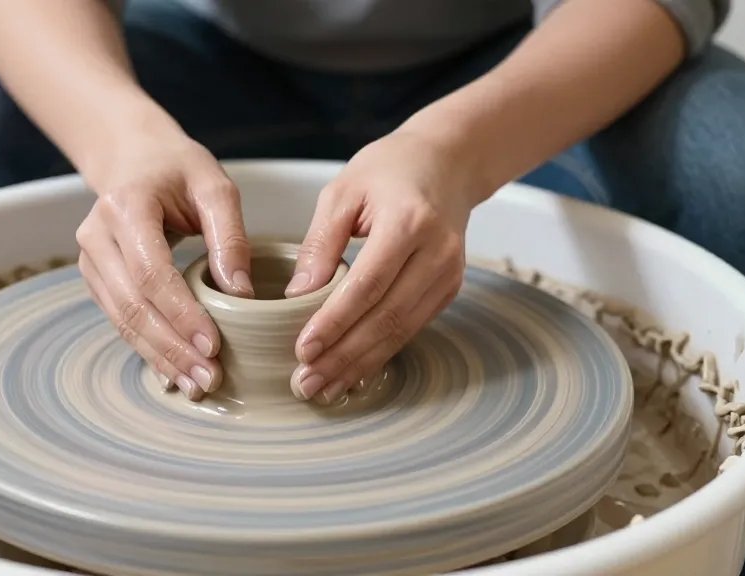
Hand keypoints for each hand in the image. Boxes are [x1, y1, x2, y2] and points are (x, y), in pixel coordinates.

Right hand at [76, 130, 253, 400]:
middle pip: (133, 305)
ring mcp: (90, 259)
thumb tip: (241, 294)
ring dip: (159, 357)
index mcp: (126, 206)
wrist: (132, 157)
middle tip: (209, 379)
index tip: (214, 346)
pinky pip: (119, 320)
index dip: (182, 314)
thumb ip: (230, 236)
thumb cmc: (177, 169)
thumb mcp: (214, 186)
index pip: (152, 272)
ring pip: (122, 320)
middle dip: (172, 348)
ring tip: (196, 385)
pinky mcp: (96, 278)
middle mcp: (97, 235)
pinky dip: (147, 348)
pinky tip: (173, 373)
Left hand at [285, 128, 483, 402]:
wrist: (447, 164)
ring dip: (360, 365)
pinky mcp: (448, 289)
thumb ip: (320, 244)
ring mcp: (448, 275)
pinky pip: (411, 329)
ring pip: (401, 332)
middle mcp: (436, 253)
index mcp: (408, 223)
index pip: (367, 285)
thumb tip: (297, 297)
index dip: (335, 322)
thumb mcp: (343, 192)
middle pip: (386, 318)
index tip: (303, 350)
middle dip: (343, 357)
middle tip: (306, 383)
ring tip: (322, 388)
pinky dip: (379, 354)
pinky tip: (351, 372)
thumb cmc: (388, 172)